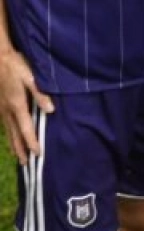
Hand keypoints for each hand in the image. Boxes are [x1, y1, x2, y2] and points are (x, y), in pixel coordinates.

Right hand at [0, 48, 53, 164]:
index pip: (26, 129)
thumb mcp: (31, 78)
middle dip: (20, 149)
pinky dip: (8, 134)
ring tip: (17, 157)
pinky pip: (4, 124)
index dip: (32, 142)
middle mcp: (7, 110)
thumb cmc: (16, 66)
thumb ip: (41, 95)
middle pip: (14, 134)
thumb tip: (50, 110)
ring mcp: (1, 108)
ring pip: (7, 131)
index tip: (37, 154)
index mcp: (17, 105)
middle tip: (25, 164)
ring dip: (13, 144)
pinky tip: (10, 137)